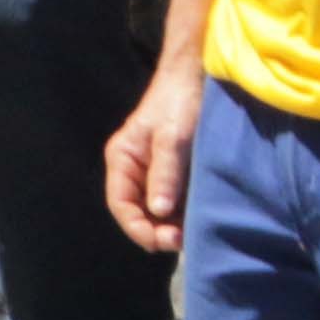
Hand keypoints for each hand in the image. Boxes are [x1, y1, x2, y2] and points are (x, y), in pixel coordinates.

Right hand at [105, 59, 206, 254]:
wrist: (199, 77)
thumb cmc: (180, 102)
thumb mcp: (172, 138)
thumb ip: (165, 173)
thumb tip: (159, 210)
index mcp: (123, 159)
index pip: (121, 203)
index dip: (136, 227)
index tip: (160, 242)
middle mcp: (135, 169)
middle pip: (138, 211)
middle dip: (156, 229)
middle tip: (182, 239)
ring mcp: (155, 172)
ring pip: (157, 209)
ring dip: (172, 224)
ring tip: (192, 233)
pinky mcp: (176, 172)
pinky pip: (175, 200)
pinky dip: (184, 213)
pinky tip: (198, 219)